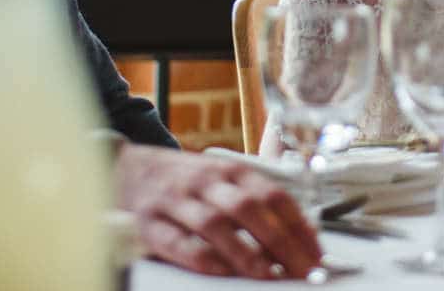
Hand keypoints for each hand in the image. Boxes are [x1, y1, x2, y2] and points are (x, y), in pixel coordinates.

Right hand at [115, 145, 321, 278]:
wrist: (124, 168)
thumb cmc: (183, 181)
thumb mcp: (220, 177)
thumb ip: (254, 199)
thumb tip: (298, 235)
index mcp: (229, 170)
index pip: (274, 194)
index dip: (300, 225)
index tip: (319, 254)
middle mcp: (205, 181)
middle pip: (249, 208)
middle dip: (282, 241)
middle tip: (304, 271)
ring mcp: (175, 200)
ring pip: (215, 224)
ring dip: (246, 252)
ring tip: (270, 275)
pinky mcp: (149, 223)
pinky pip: (178, 242)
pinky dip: (202, 258)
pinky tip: (222, 272)